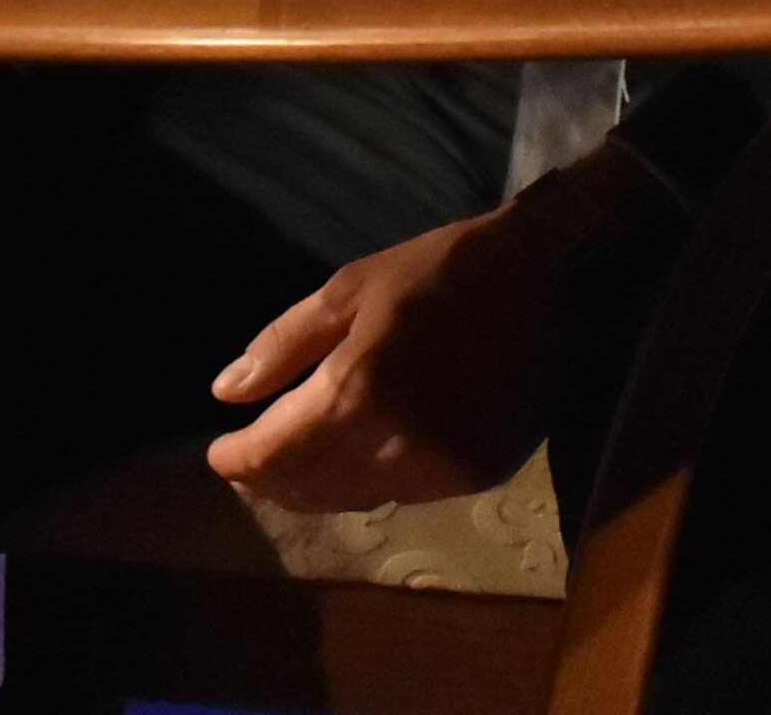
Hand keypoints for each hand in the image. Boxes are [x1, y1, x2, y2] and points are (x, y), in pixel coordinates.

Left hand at [205, 201, 560, 511]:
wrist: (552, 280)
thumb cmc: (444, 270)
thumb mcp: (353, 288)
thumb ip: (285, 344)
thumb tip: (226, 393)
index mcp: (357, 391)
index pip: (273, 453)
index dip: (236, 460)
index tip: (218, 454)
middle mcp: (393, 445)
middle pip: (308, 488)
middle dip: (267, 480)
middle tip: (247, 465)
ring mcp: (439, 469)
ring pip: (352, 501)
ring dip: (313, 488)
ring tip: (291, 467)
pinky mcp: (474, 477)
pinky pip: (400, 494)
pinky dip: (365, 484)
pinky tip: (356, 459)